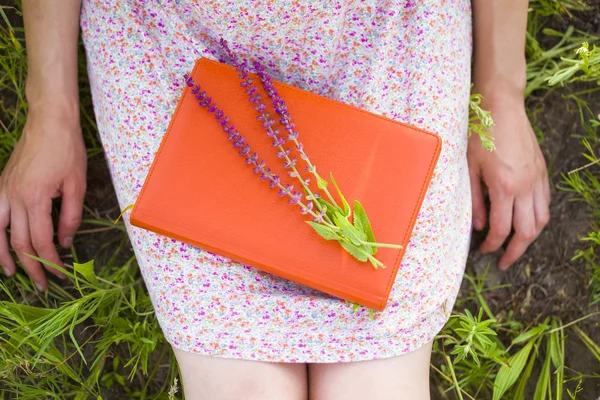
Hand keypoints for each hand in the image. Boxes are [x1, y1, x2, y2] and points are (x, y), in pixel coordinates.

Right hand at [0, 111, 86, 289]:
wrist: (48, 122)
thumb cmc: (67, 150)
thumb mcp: (77, 184)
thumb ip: (71, 216)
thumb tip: (66, 243)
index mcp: (36, 198)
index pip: (42, 241)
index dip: (52, 262)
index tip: (61, 275)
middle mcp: (14, 198)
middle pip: (19, 243)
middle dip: (31, 266)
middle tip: (42, 284)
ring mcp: (3, 191)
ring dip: (4, 257)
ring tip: (12, 275)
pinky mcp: (0, 185)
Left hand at [468, 90, 550, 269]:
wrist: (501, 107)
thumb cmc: (479, 135)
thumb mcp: (469, 168)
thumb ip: (474, 200)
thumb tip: (480, 226)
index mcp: (504, 187)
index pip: (502, 229)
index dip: (493, 246)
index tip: (484, 251)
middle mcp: (526, 187)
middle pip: (526, 231)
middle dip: (515, 251)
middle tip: (504, 262)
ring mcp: (537, 179)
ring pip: (541, 220)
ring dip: (529, 237)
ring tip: (516, 245)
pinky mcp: (542, 172)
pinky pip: (545, 202)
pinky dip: (538, 217)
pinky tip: (526, 220)